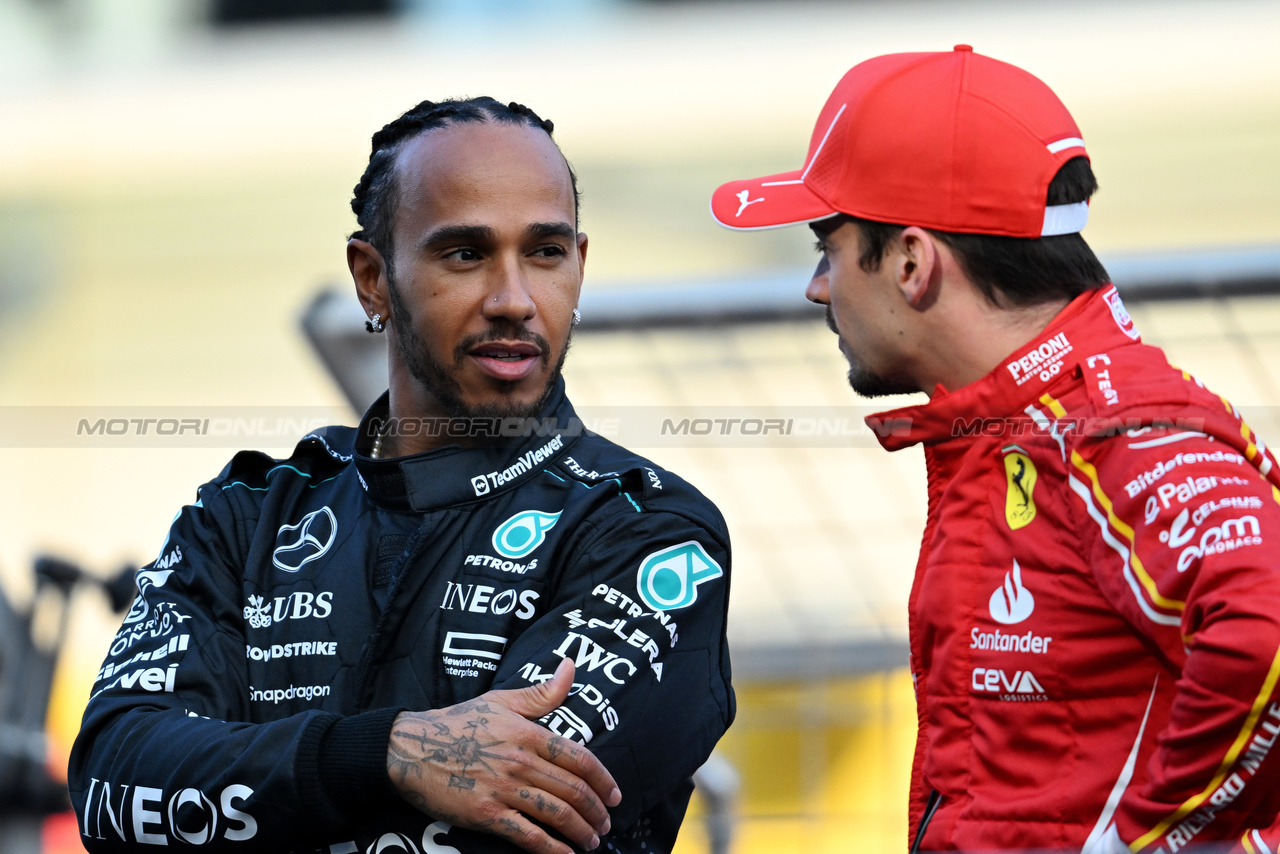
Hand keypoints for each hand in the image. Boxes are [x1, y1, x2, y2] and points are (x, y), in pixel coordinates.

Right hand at [387, 658, 621, 853]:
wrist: (410, 748)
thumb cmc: (457, 722)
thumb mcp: (501, 700)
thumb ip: (541, 693)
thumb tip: (571, 666)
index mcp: (529, 733)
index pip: (579, 758)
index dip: (603, 780)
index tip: (615, 796)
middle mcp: (521, 761)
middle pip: (573, 790)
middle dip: (596, 811)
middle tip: (606, 825)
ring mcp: (504, 789)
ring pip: (556, 813)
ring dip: (580, 831)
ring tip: (591, 842)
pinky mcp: (486, 814)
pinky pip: (527, 835)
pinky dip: (551, 849)